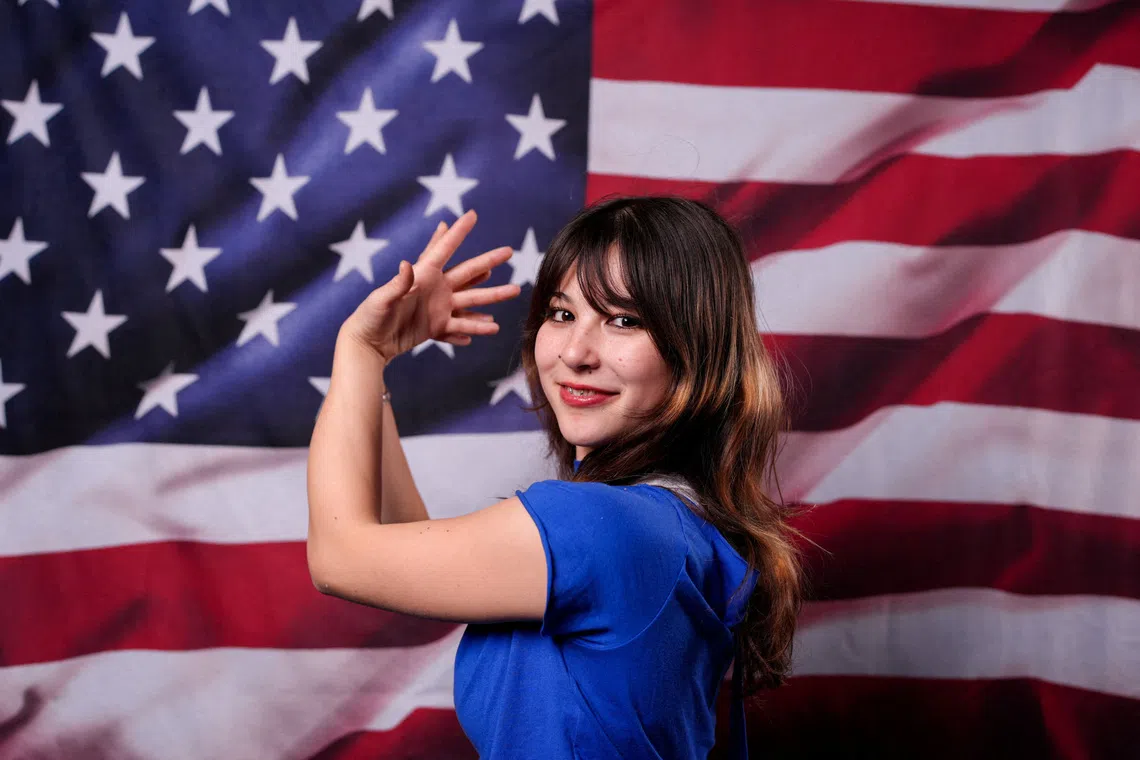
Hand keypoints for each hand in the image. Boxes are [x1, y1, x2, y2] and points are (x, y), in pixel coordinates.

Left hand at [338, 210, 521, 361]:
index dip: (458, 232)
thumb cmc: (370, 317)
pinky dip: (475, 327)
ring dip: (493, 297)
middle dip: (489, 260)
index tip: (472, 214)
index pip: (444, 250)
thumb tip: (407, 264)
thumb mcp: (382, 299)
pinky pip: (460, 327)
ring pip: (472, 301)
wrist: (368, 343)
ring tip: (514, 290)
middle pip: (468, 272)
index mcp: (422, 276)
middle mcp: (435, 289)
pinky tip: (491, 328)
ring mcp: (438, 308)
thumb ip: (396, 284)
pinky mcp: (436, 327)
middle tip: (509, 251)